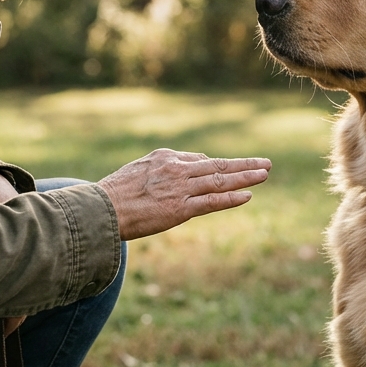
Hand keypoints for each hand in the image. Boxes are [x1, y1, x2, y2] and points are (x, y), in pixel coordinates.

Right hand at [98, 149, 270, 240]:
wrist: (100, 209)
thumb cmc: (114, 193)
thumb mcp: (139, 169)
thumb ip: (162, 168)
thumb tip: (184, 169)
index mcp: (165, 157)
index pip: (199, 161)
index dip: (218, 168)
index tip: (231, 171)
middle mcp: (176, 169)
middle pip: (217, 166)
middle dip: (243, 165)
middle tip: (265, 163)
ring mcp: (179, 189)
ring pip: (219, 180)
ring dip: (245, 177)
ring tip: (264, 174)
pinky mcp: (179, 209)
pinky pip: (211, 202)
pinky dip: (230, 198)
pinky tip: (247, 195)